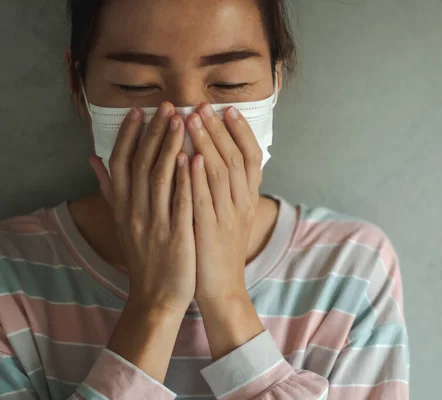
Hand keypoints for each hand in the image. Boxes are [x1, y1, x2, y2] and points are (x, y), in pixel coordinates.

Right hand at [90, 102, 195, 312]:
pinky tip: (193, 158)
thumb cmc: (143, 256)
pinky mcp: (176, 237)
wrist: (156, 296)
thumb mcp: (121, 223)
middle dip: (154, 133)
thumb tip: (93, 160)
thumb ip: (110, 190)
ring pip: (159, 179)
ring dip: (169, 148)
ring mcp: (155, 224)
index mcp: (123, 207)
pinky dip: (185, 181)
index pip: (121, 163)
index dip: (129, 135)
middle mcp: (135, 212)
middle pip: (141, 164)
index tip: (139, 111)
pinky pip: (180, 204)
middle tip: (167, 106)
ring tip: (181, 121)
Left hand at [185, 104, 262, 303]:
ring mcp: (228, 216)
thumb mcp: (231, 215)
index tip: (228, 109)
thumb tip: (214, 158)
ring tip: (191, 119)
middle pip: (234, 158)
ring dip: (206, 144)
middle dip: (218, 129)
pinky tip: (187, 157)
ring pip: (220, 173)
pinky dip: (197, 177)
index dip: (241, 132)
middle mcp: (242, 203)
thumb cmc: (221, 248)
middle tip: (203, 106)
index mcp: (248, 198)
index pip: (252, 157)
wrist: (222, 287)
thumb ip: (227, 188)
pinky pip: (205, 200)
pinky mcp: (210, 230)